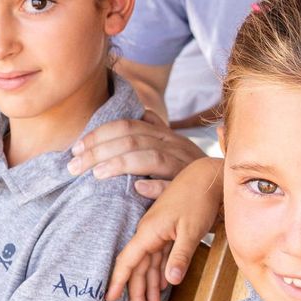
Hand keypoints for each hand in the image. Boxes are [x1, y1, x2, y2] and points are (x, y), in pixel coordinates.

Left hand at [68, 106, 204, 188]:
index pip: (127, 126)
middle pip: (132, 140)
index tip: (75, 149)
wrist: (227, 186)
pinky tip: (138, 188)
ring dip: (120, 164)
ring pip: (150, 157)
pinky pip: (175, 185)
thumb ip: (157, 130)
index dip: (99, 134)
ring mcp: (184, 166)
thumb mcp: (175, 146)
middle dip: (98, 151)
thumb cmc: (191, 168)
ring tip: (95, 174)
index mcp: (164, 135)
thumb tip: (143, 112)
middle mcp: (173, 145)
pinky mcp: (193, 188)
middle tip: (73, 167)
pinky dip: (157, 185)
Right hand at [106, 156, 222, 300]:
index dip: (118, 281)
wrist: (207, 178)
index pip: (128, 260)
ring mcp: (158, 232)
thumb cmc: (198, 200)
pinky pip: (159, 257)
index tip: (109, 299)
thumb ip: (180, 256)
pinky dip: (159, 273)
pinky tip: (161, 287)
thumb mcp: (191, 230)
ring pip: (149, 264)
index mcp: (149, 232)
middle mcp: (149, 233)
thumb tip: (170, 281)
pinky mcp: (168, 232)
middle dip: (136, 291)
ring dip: (149, 285)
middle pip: (138, 267)